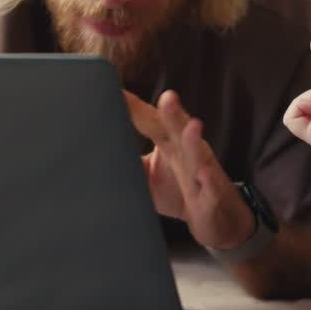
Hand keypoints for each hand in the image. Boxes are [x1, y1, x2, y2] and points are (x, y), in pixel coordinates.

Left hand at [123, 89, 254, 250]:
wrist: (216, 219)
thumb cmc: (180, 189)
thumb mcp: (148, 174)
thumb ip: (127, 159)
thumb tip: (94, 150)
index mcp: (170, 143)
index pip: (151, 121)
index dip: (136, 107)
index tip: (118, 91)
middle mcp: (187, 153)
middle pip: (178, 130)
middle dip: (173, 114)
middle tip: (168, 97)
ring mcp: (201, 175)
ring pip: (198, 156)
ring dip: (194, 141)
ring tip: (192, 125)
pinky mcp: (210, 199)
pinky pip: (210, 190)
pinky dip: (208, 182)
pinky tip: (204, 174)